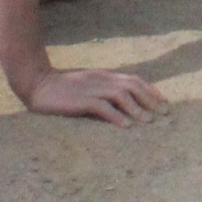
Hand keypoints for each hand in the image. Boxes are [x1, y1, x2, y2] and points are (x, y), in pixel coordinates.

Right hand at [15, 63, 164, 124]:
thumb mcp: (86, 84)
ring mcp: (91, 89)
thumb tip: (121, 104)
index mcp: (104, 75)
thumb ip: (102, 89)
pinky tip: (126, 126)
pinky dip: (116, 116)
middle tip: (164, 113)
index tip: (163, 101)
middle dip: (150, 99)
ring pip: (121, 95)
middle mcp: (101, 80)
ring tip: (148, 121)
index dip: (150, 89)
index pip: (133, 79)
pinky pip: (103, 107)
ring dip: (137, 108)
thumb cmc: (61, 87)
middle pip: (132, 86)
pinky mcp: (81, 100)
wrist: (37, 83)